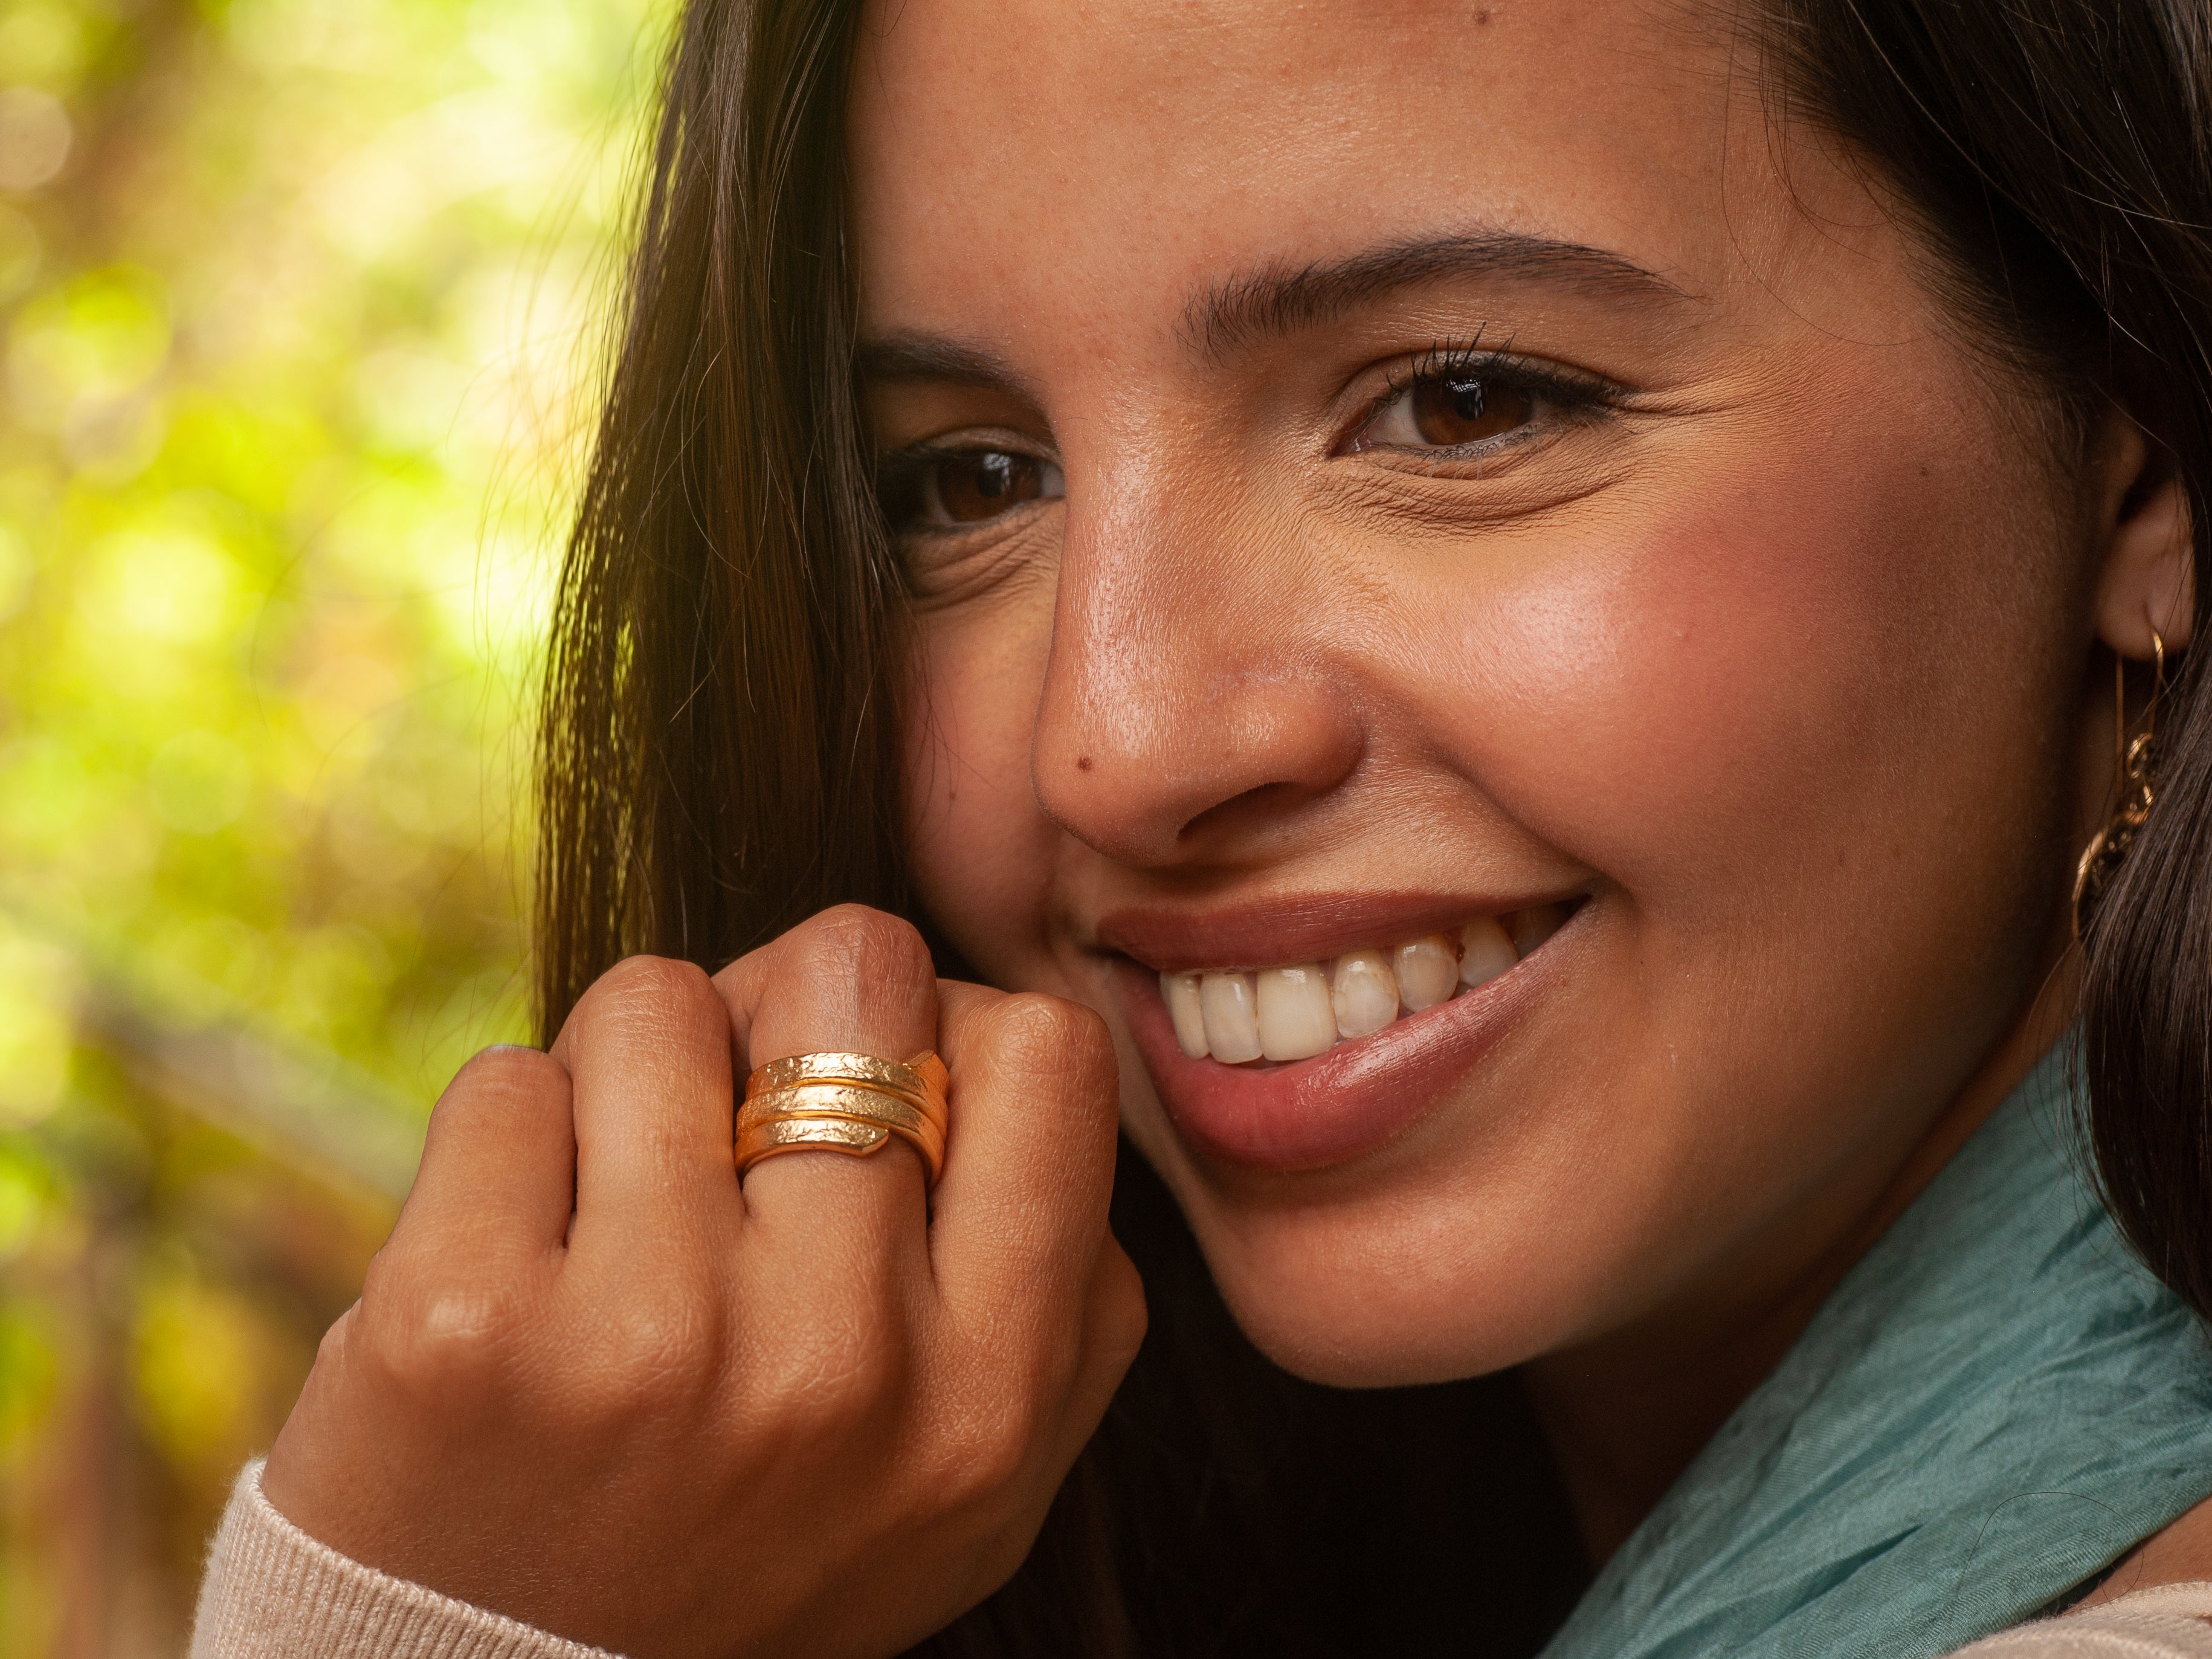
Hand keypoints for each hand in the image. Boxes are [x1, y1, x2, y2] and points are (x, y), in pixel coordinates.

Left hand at [260, 905, 1145, 1657]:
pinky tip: (514, 1267)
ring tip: (611, 1217)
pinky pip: (504, 1081)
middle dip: (782, 1006)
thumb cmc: (745, 1554)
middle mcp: (839, 1368)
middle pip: (857, 972)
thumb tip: (1002, 1053)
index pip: (1044, 1054)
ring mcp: (649, 1342)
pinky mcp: (459, 1325)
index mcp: (989, 1397)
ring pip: (658, 1000)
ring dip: (627, 1078)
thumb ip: (1053, 1294)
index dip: (950, 1033)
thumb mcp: (965, 1482)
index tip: (871, 1102)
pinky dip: (504, 1143)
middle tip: (729, 1116)